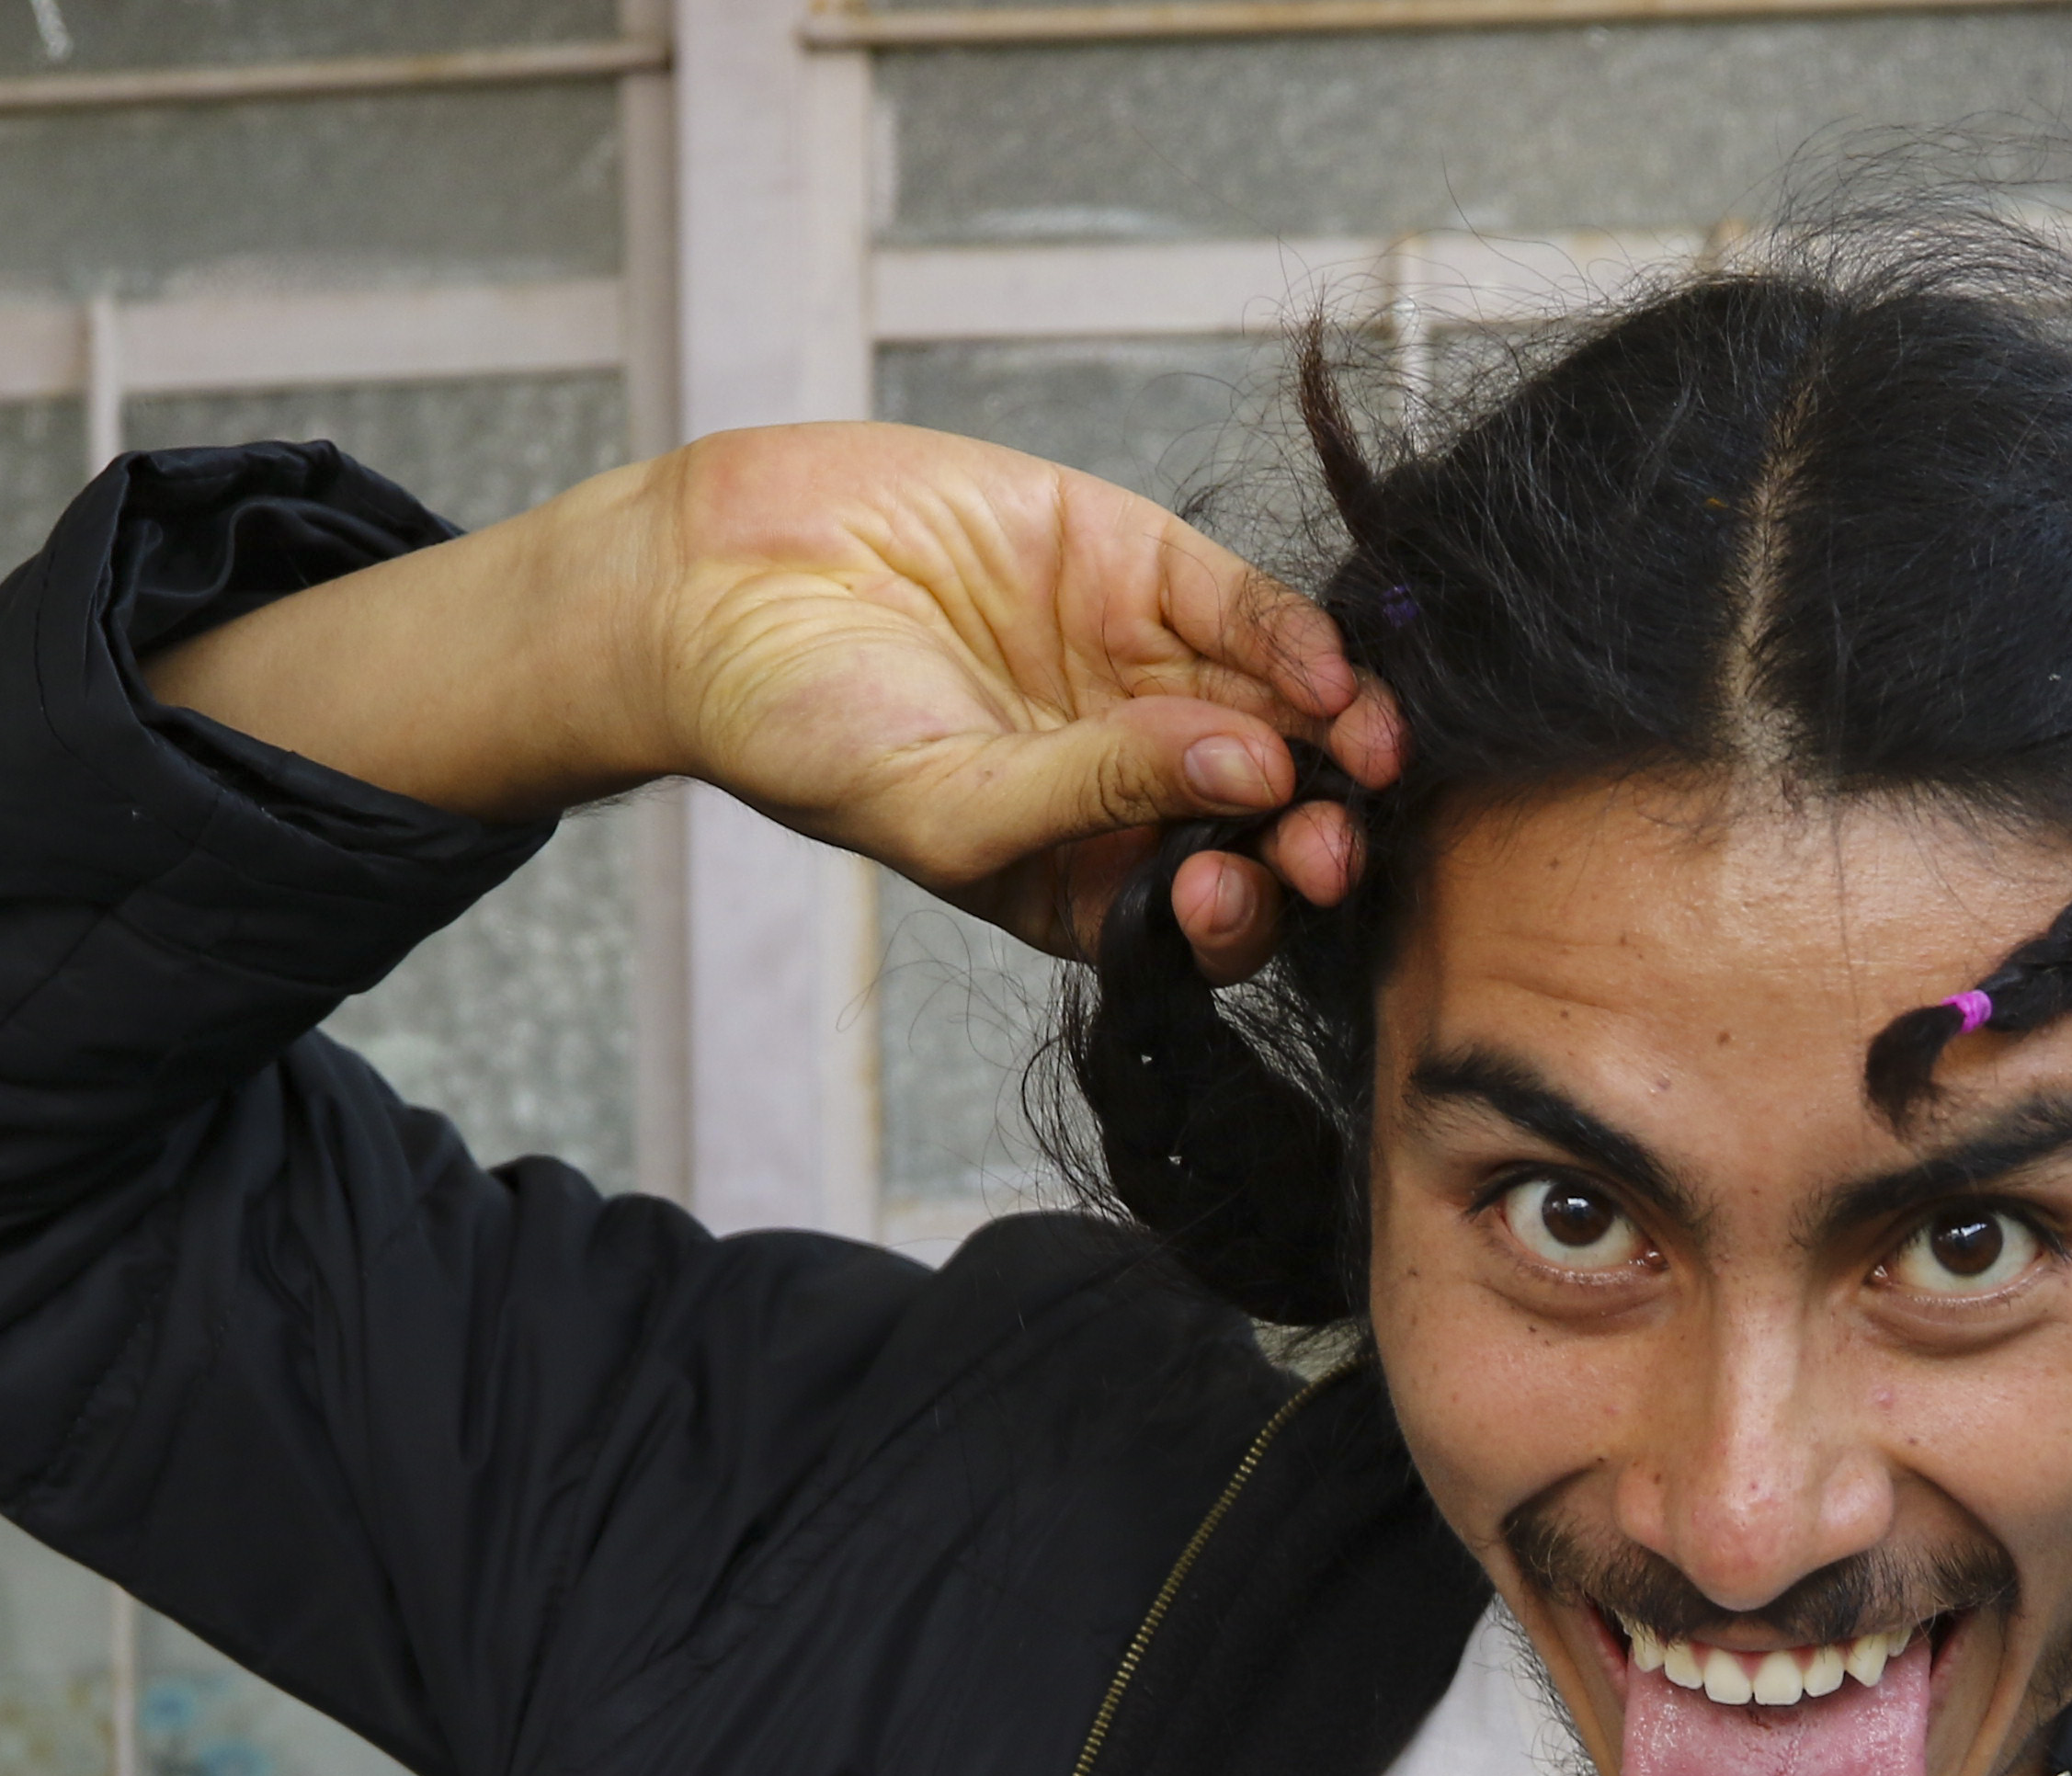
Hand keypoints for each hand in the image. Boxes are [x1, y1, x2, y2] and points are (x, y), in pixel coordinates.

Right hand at [141, 422, 1396, 982]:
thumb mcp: (950, 803)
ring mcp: (1141, 669)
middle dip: (1317, 829)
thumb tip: (1252, 769)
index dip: (1254, 913)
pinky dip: (1292, 635)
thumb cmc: (799, 732)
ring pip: (1279, 708)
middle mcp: (1133, 780)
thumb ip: (1098, 796)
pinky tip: (1322, 666)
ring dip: (1335, 734)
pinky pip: (1242, 606)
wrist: (707, 586)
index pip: (1209, 917)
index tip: (1256, 890)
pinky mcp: (1134, 562)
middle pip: (1268, 817)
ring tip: (1364, 745)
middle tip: (1337, 831)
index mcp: (1087, 875)